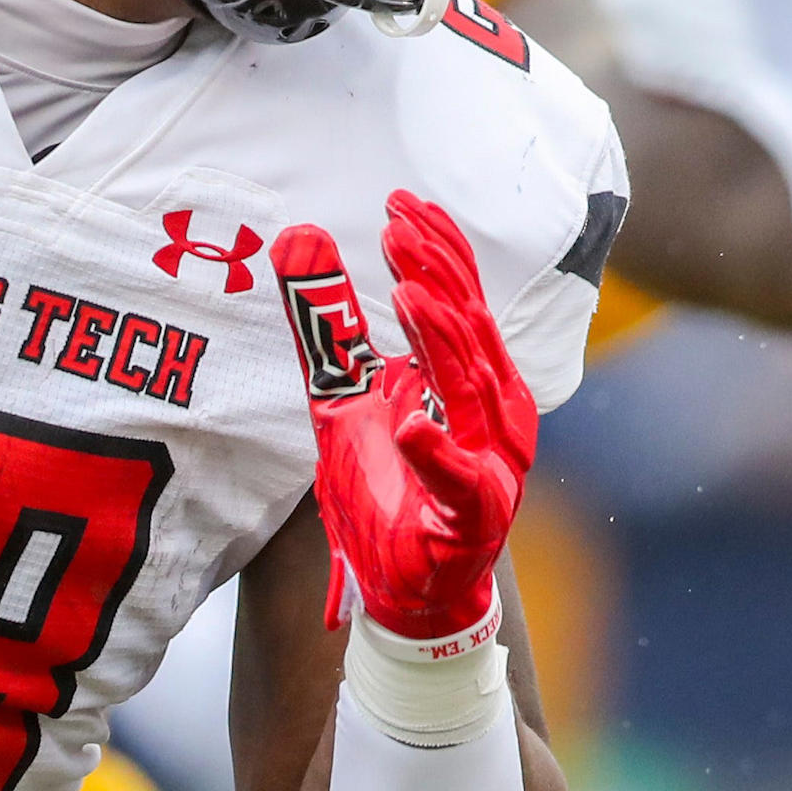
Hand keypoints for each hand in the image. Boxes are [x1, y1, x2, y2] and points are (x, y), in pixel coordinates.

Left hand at [270, 191, 539, 640]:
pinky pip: (460, 480)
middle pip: (471, 332)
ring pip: (474, 391)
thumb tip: (296, 237)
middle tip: (400, 229)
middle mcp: (494, 410)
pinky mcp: (474, 515)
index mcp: (471, 377)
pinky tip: (408, 425)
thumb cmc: (391, 484)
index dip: (436, 251)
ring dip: (444, 342)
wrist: (411, 586)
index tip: (400, 204)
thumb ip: (325, 323)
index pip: (460, 300)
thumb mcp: (340, 393)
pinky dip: (437, 453)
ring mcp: (491, 462)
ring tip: (409, 295)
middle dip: (439, 278)